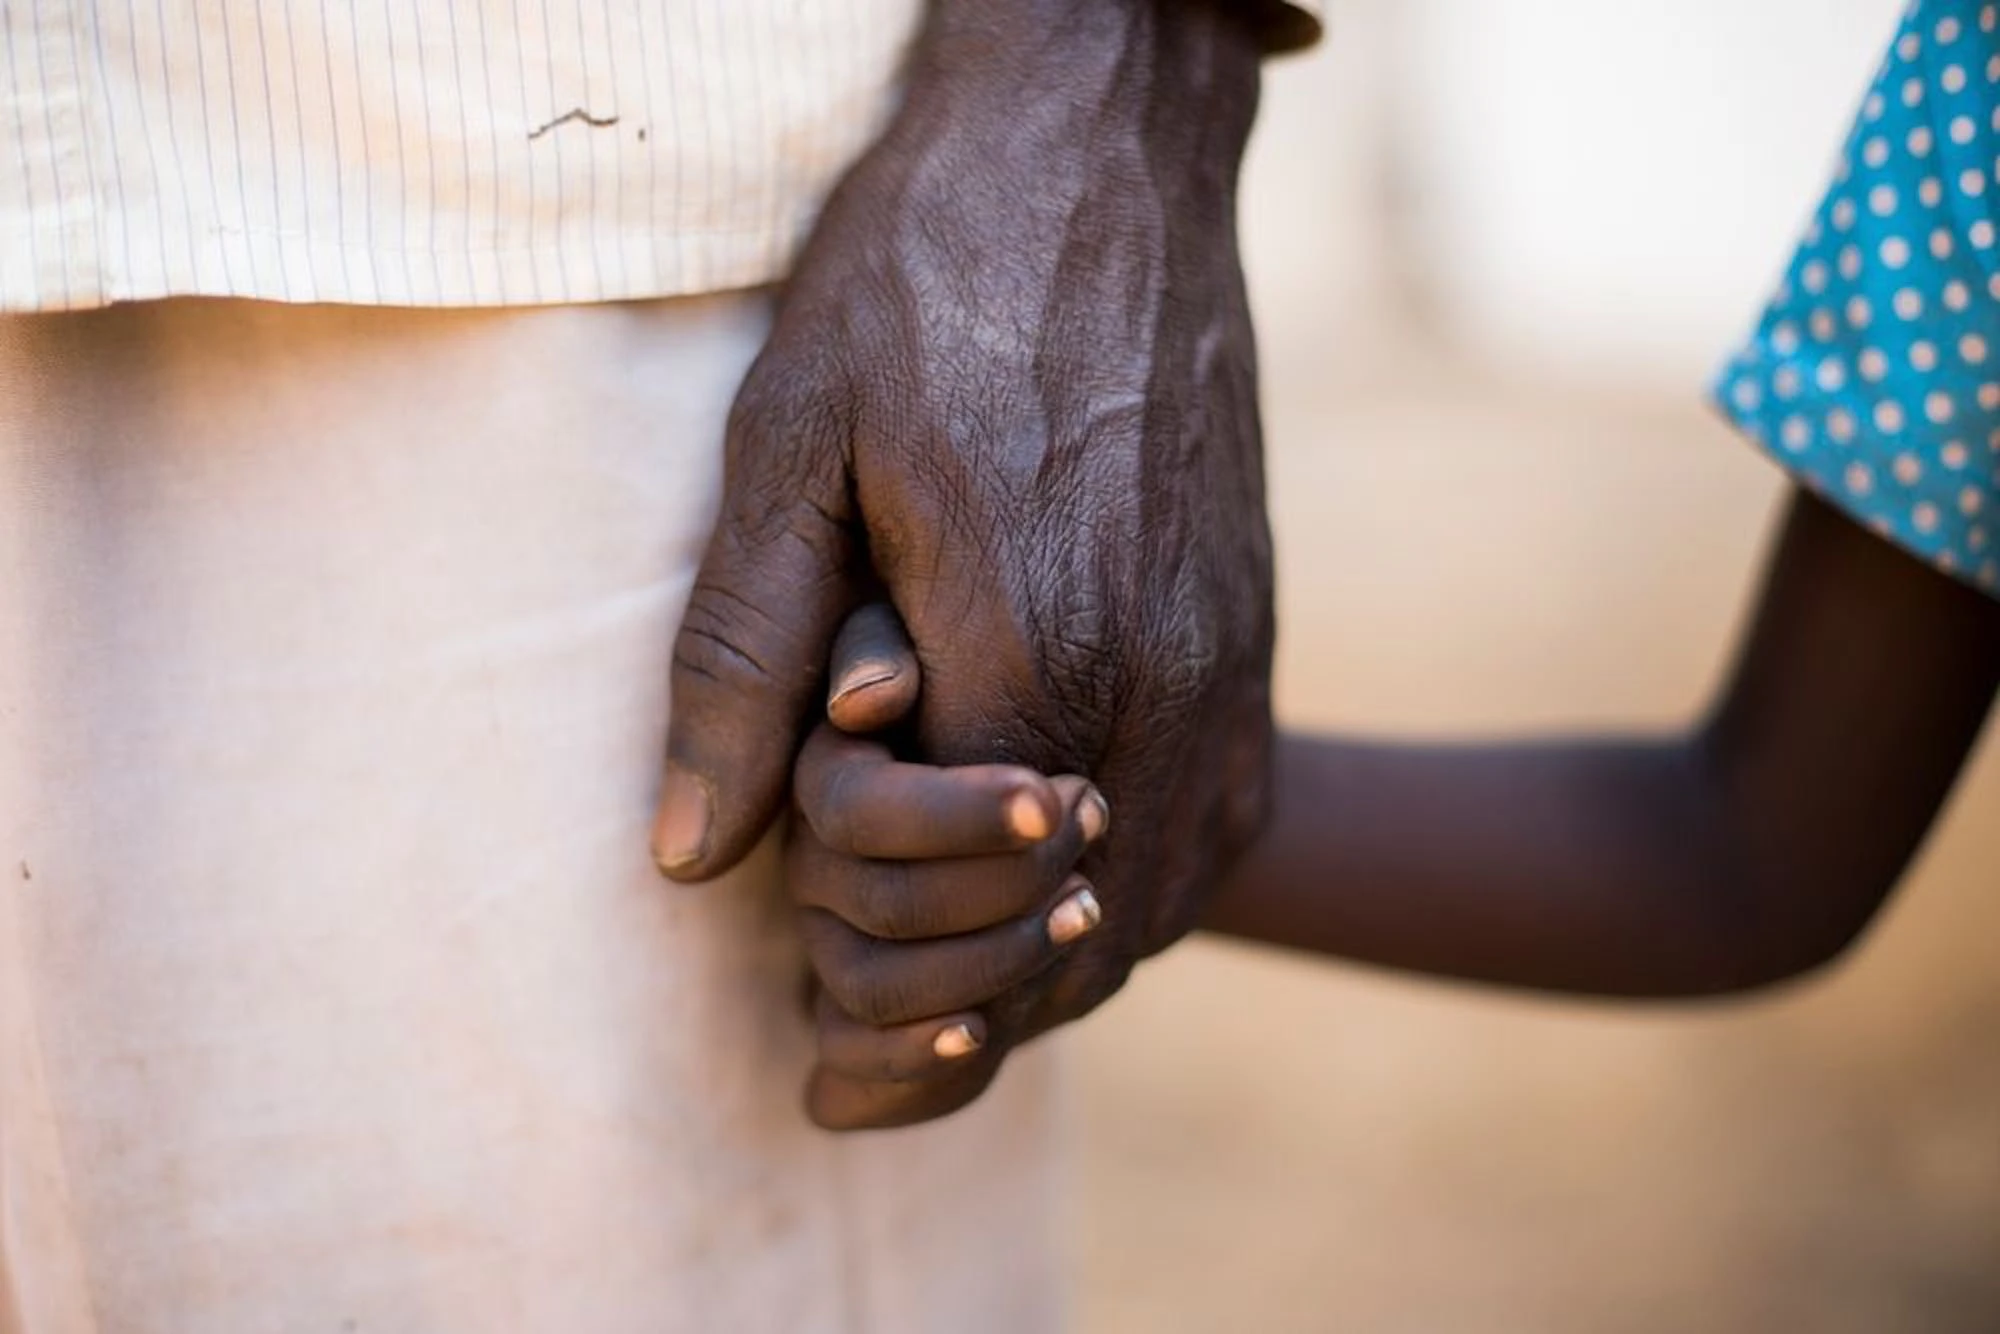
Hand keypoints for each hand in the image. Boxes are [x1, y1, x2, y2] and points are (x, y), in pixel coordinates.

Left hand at [654, 0, 1276, 1123]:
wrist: (1101, 154)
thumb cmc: (926, 279)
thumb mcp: (788, 448)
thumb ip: (739, 661)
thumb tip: (689, 853)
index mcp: (1032, 645)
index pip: (938, 898)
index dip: (848, 914)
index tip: (794, 858)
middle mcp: (1159, 684)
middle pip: (1051, 942)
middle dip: (937, 970)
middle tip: (846, 919)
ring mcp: (1228, 673)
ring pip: (1142, 914)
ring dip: (1032, 956)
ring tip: (933, 912)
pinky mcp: (1256, 648)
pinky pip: (1210, 843)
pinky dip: (1120, 896)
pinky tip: (1044, 861)